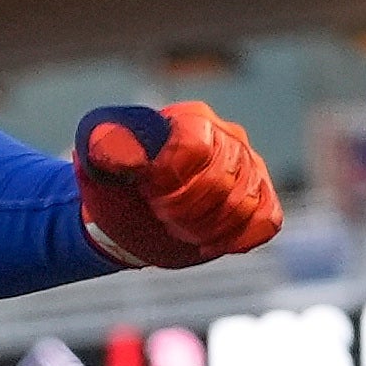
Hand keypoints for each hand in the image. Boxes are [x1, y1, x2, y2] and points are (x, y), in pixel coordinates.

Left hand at [76, 100, 282, 269]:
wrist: (133, 216)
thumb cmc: (115, 187)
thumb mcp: (97, 165)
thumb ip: (105, 148)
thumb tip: (114, 145)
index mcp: (190, 121)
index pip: (200, 150)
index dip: (176, 184)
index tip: (152, 197)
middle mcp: (227, 137)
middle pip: (226, 179)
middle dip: (190, 211)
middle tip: (164, 218)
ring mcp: (248, 168)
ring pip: (249, 201)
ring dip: (211, 229)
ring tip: (182, 232)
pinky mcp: (258, 199)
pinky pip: (268, 219)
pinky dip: (242, 238)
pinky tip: (212, 244)